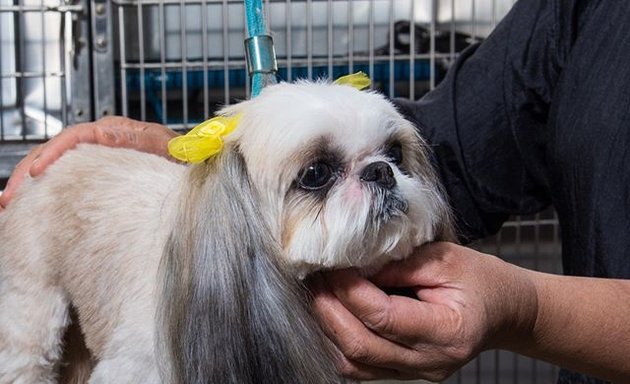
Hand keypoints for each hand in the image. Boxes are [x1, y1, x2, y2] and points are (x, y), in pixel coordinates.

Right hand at [0, 116, 177, 210]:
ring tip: (8, 204)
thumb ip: (145, 142)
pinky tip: (25, 205)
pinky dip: (43, 190)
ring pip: (55, 164)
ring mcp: (98, 155)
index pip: (76, 136)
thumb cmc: (186, 158)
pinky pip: (65, 176)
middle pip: (56, 150)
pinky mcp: (96, 171)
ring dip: (29, 183)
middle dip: (29, 171)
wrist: (196, 167)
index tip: (37, 172)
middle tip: (10, 198)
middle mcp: (103, 140)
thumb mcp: (170, 150)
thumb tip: (109, 135)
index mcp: (119, 131)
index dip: (53, 153)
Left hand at [309, 242, 537, 381]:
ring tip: (317, 292)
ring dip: (327, 327)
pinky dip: (338, 341)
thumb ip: (399, 263)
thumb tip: (352, 264)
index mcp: (448, 332)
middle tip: (313, 277)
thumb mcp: (446, 258)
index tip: (332, 264)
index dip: (350, 291)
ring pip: (354, 363)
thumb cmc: (480, 279)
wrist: (503, 310)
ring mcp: (416, 372)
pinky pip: (360, 366)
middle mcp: (430, 361)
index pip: (384, 317)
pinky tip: (331, 313)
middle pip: (361, 347)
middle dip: (328, 310)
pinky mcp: (404, 372)